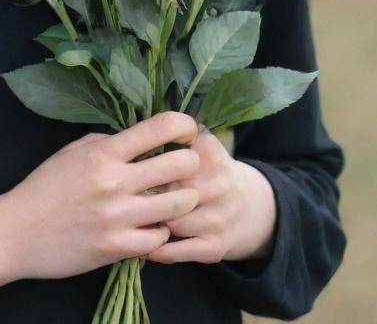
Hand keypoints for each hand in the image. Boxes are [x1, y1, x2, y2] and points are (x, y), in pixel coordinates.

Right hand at [0, 111, 203, 282]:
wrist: (15, 232)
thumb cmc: (44, 188)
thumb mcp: (72, 152)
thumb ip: (107, 143)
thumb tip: (139, 138)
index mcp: (104, 152)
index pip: (159, 127)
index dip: (184, 125)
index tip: (188, 131)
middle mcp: (115, 181)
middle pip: (181, 164)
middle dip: (190, 164)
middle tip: (185, 168)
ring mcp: (118, 217)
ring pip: (179, 204)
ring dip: (182, 200)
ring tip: (173, 199)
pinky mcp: (117, 248)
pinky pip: (160, 238)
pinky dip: (161, 232)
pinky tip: (152, 226)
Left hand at [142, 126, 276, 264]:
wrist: (252, 208)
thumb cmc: (212, 170)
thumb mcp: (202, 144)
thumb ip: (176, 132)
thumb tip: (136, 126)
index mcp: (210, 155)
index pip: (170, 157)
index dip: (147, 163)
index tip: (131, 165)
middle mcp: (218, 186)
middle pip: (169, 190)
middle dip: (144, 193)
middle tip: (125, 193)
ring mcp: (217, 219)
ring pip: (171, 222)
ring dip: (148, 221)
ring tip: (129, 216)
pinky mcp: (213, 248)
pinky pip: (176, 252)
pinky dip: (155, 248)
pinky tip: (142, 239)